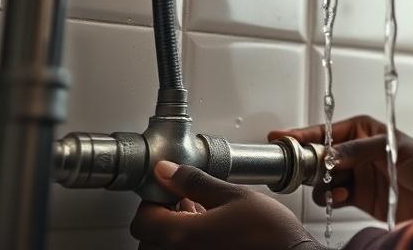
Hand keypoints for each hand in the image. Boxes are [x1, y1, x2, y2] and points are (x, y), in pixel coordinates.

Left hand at [130, 160, 313, 249]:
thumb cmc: (270, 234)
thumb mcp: (235, 196)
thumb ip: (196, 183)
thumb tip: (168, 171)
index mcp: (182, 237)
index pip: (143, 220)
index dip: (155, 200)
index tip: (171, 189)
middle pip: (150, 238)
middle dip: (164, 216)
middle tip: (187, 201)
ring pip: (166, 248)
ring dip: (176, 230)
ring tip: (202, 215)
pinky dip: (188, 243)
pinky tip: (210, 231)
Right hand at [269, 115, 412, 222]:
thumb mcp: (393, 148)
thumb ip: (360, 151)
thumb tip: (331, 154)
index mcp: (362, 131)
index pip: (324, 132)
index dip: (300, 135)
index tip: (279, 138)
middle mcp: (355, 153)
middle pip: (318, 157)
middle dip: (308, 164)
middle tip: (300, 170)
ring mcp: (356, 176)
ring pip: (323, 180)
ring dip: (323, 184)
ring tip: (335, 187)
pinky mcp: (360, 198)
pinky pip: (334, 197)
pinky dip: (333, 198)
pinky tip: (342, 197)